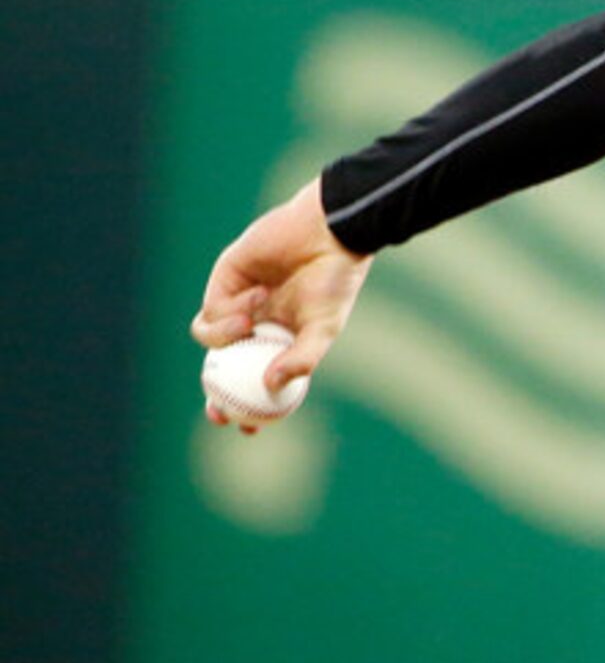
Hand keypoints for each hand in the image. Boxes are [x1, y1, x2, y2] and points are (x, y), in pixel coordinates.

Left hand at [190, 179, 371, 433]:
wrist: (328, 232)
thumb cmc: (335, 280)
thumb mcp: (324, 329)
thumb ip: (302, 360)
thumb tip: (271, 386)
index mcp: (280, 339)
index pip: (255, 379)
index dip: (248, 408)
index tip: (247, 429)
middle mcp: (255, 324)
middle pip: (223, 368)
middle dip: (216, 394)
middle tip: (218, 411)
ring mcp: (236, 303)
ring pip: (211, 340)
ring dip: (225, 340)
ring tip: (251, 324)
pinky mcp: (223, 281)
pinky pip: (210, 310)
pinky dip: (228, 311)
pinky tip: (256, 298)